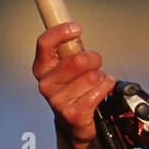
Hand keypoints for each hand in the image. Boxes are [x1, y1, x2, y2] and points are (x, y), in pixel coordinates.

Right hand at [32, 22, 114, 148]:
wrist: (73, 120)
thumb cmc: (72, 87)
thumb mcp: (66, 65)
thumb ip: (69, 48)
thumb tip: (74, 28)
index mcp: (42, 67)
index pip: (45, 43)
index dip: (61, 32)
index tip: (76, 28)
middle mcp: (46, 84)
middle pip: (76, 61)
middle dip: (93, 58)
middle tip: (95, 61)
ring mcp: (58, 100)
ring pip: (92, 76)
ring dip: (101, 76)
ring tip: (96, 81)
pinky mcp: (73, 114)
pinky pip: (100, 90)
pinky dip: (106, 86)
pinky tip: (102, 89)